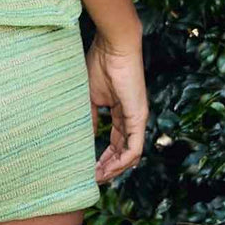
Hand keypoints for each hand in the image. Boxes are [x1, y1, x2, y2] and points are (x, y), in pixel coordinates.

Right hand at [85, 30, 148, 183]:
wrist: (113, 46)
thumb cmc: (100, 62)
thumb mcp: (90, 94)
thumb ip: (90, 115)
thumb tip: (85, 134)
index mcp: (120, 110)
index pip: (115, 140)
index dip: (103, 156)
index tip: (89, 166)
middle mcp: (132, 117)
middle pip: (123, 151)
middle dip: (109, 167)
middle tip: (93, 178)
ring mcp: (137, 118)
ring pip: (130, 153)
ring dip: (115, 168)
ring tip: (99, 177)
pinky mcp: (139, 117)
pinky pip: (134, 147)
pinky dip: (122, 160)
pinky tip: (109, 168)